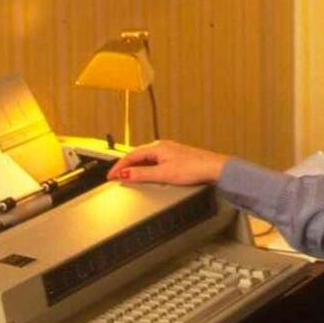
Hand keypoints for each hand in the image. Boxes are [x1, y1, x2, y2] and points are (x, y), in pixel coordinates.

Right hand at [109, 139, 227, 187]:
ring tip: (127, 175)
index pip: (131, 155)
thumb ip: (142, 174)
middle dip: (125, 165)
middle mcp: (163, 146)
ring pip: (146, 157)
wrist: (213, 168)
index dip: (119, 166)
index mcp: (157, 147)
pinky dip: (145, 167)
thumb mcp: (163, 174)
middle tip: (115, 176)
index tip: (110, 176)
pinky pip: (154, 160)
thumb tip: (125, 174)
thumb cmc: (193, 168)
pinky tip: (146, 172)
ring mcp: (170, 151)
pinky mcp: (176, 157)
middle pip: (137, 154)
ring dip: (135, 165)